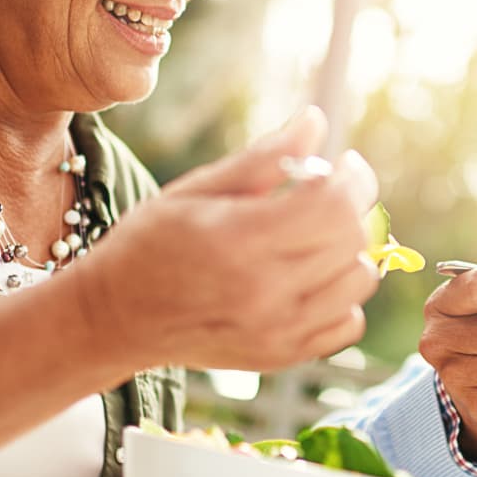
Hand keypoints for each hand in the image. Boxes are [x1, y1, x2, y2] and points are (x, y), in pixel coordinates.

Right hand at [83, 106, 380, 371]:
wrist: (116, 317)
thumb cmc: (150, 243)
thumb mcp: (197, 189)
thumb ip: (262, 158)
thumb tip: (315, 120)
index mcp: (240, 240)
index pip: (333, 205)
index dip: (352, 177)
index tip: (344, 163)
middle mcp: (265, 292)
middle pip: (352, 240)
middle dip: (352, 206)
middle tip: (328, 193)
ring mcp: (278, 332)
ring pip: (359, 281)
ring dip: (349, 250)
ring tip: (317, 236)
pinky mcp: (282, 356)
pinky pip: (348, 323)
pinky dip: (342, 296)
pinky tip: (311, 277)